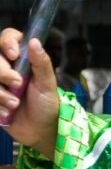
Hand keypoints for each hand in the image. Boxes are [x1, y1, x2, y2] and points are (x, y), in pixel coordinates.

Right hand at [0, 30, 58, 159]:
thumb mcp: (48, 85)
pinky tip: (7, 112)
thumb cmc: (47, 105)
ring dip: (0, 93)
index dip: (7, 43)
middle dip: (3, 72)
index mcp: (22, 59)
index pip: (7, 38)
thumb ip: (41, 63)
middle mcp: (6, 67)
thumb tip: (35, 41)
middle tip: (18, 84)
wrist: (40, 131)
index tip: (14, 55)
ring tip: (15, 104)